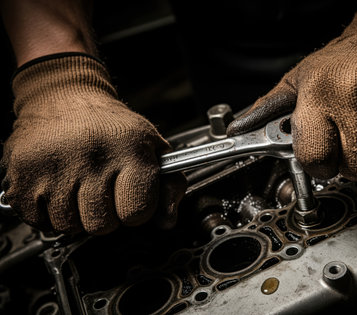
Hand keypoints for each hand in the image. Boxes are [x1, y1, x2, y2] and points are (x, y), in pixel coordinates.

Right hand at [1, 54, 185, 234]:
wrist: (64, 95)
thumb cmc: (112, 127)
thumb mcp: (152, 146)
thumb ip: (170, 185)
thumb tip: (167, 221)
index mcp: (130, 151)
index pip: (136, 212)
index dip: (136, 211)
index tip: (131, 199)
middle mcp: (92, 157)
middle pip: (102, 225)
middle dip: (105, 215)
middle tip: (102, 190)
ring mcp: (55, 165)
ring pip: (69, 226)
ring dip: (75, 214)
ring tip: (78, 186)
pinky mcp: (24, 172)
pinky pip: (38, 220)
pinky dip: (46, 213)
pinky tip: (56, 189)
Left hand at [228, 0, 356, 180]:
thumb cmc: (341, 62)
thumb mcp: (298, 81)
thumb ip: (268, 110)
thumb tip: (239, 130)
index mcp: (320, 93)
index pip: (314, 159)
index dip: (318, 162)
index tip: (323, 153)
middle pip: (355, 168)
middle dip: (352, 160)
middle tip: (353, 136)